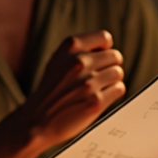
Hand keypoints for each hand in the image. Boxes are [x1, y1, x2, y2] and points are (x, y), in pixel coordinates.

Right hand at [13, 31, 125, 149]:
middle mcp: (79, 62)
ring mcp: (88, 82)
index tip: (100, 58)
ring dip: (112, 81)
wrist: (37, 120)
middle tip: (98, 77)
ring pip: (118, 72)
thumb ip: (80, 50)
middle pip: (116, 56)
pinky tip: (100, 97)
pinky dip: (113, 93)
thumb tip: (108, 47)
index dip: (105, 48)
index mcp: (70, 47)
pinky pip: (119, 88)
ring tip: (98, 88)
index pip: (104, 37)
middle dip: (110, 66)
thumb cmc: (52, 89)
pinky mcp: (96, 101)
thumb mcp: (58, 60)